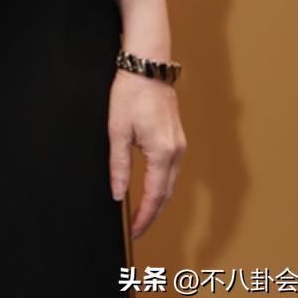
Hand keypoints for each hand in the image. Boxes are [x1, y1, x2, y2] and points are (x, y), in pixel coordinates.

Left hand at [108, 69, 185, 238]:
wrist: (146, 66)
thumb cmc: (130, 93)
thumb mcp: (117, 130)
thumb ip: (119, 165)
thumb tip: (118, 193)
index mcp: (162, 153)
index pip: (154, 196)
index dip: (144, 217)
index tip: (134, 232)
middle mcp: (176, 152)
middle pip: (166, 194)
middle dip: (152, 213)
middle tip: (136, 228)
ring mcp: (179, 144)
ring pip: (170, 182)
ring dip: (158, 200)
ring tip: (141, 213)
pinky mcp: (177, 137)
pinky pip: (172, 169)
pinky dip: (162, 184)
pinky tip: (151, 187)